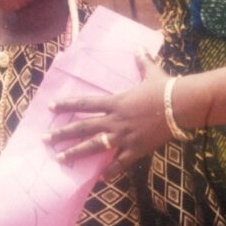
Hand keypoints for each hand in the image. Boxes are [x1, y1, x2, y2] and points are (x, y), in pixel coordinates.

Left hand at [46, 50, 174, 169]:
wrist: (180, 105)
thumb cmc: (165, 88)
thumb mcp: (151, 73)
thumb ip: (142, 62)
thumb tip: (140, 47)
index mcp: (116, 102)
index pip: (85, 103)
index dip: (67, 105)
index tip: (50, 107)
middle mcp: (115, 120)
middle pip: (83, 127)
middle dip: (62, 134)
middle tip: (45, 139)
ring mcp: (124, 136)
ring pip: (95, 146)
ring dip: (76, 153)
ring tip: (60, 159)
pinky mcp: (136, 148)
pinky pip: (119, 163)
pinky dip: (110, 171)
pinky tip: (100, 178)